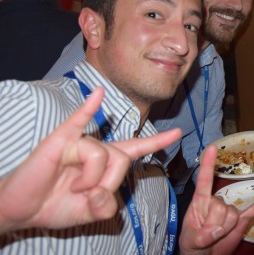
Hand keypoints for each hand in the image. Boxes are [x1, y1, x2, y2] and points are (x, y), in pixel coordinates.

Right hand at [0, 87, 181, 232]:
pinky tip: (98, 93)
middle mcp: (96, 148)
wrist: (22, 209)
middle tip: (85, 195)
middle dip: (108, 183)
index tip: (178, 132)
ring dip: (88, 181)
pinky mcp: (59, 140)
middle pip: (122, 159)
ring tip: (70, 188)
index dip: (157, 142)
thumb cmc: (54, 205)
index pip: (136, 148)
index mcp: (106, 162)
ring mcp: (79, 142)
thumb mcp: (88, 213)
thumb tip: (101, 193)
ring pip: (103, 155)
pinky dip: (88, 107)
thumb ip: (104, 206)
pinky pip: (77, 121)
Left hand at [179, 145, 253, 254]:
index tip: (211, 148)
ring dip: (226, 228)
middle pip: (221, 206)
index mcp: (200, 202)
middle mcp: (216, 201)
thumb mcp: (191, 241)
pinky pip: (253, 210)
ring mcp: (230, 210)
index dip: (208, 165)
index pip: (204, 181)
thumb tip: (215, 230)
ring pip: (233, 214)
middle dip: (215, 224)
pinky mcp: (241, 219)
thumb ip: (201, 236)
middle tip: (208, 236)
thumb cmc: (193, 245)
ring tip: (217, 236)